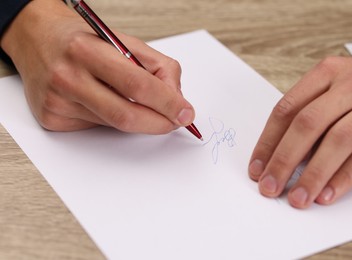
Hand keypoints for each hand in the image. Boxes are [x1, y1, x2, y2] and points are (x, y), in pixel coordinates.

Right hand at [0, 0, 194, 132]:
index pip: (138, 85)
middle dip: (159, 123)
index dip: (168, 103)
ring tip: (139, 103)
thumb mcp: (125, 41)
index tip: (186, 113)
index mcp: (88, 50)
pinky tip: (106, 102)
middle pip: (126, 115)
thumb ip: (157, 67)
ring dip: (138, 119)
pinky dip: (114, 120)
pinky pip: (98, 127)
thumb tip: (176, 99)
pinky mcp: (52, 119)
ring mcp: (57, 102)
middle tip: (175, 121)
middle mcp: (68, 77)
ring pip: (115, 125)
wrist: (37, 39)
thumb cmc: (82, 39)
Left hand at [249, 55, 351, 208]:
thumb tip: (282, 155)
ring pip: (338, 140)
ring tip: (298, 197)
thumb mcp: (335, 85)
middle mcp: (349, 85)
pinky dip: (346, 176)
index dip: (267, 142)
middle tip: (269, 187)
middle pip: (308, 124)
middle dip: (284, 159)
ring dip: (314, 173)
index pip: (286, 109)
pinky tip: (328, 194)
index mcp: (326, 73)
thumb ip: (311, 113)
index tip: (256, 168)